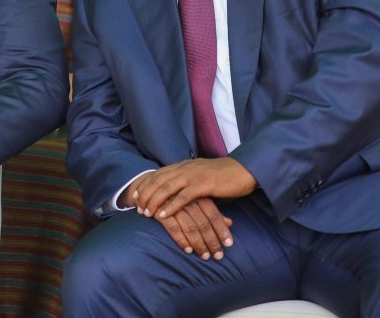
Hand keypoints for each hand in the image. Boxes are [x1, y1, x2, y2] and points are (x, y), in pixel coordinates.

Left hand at [131, 157, 256, 220]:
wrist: (243, 171)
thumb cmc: (223, 176)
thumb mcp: (200, 175)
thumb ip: (188, 181)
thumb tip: (178, 192)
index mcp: (184, 165)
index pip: (159, 173)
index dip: (146, 184)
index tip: (136, 195)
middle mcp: (185, 167)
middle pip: (158, 180)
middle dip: (146, 194)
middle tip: (136, 207)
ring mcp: (193, 175)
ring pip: (167, 188)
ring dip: (154, 201)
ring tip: (145, 213)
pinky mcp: (203, 185)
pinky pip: (182, 197)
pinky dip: (170, 206)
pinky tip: (162, 215)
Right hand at [158, 198, 233, 259]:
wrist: (150, 187)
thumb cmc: (178, 197)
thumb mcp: (196, 200)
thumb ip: (212, 211)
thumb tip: (230, 223)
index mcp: (198, 195)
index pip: (214, 214)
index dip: (221, 230)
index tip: (229, 244)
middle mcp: (188, 200)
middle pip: (203, 223)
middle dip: (212, 241)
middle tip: (218, 256)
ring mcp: (174, 205)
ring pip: (190, 227)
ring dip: (198, 244)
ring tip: (205, 256)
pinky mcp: (161, 212)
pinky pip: (173, 228)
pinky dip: (181, 240)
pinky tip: (188, 250)